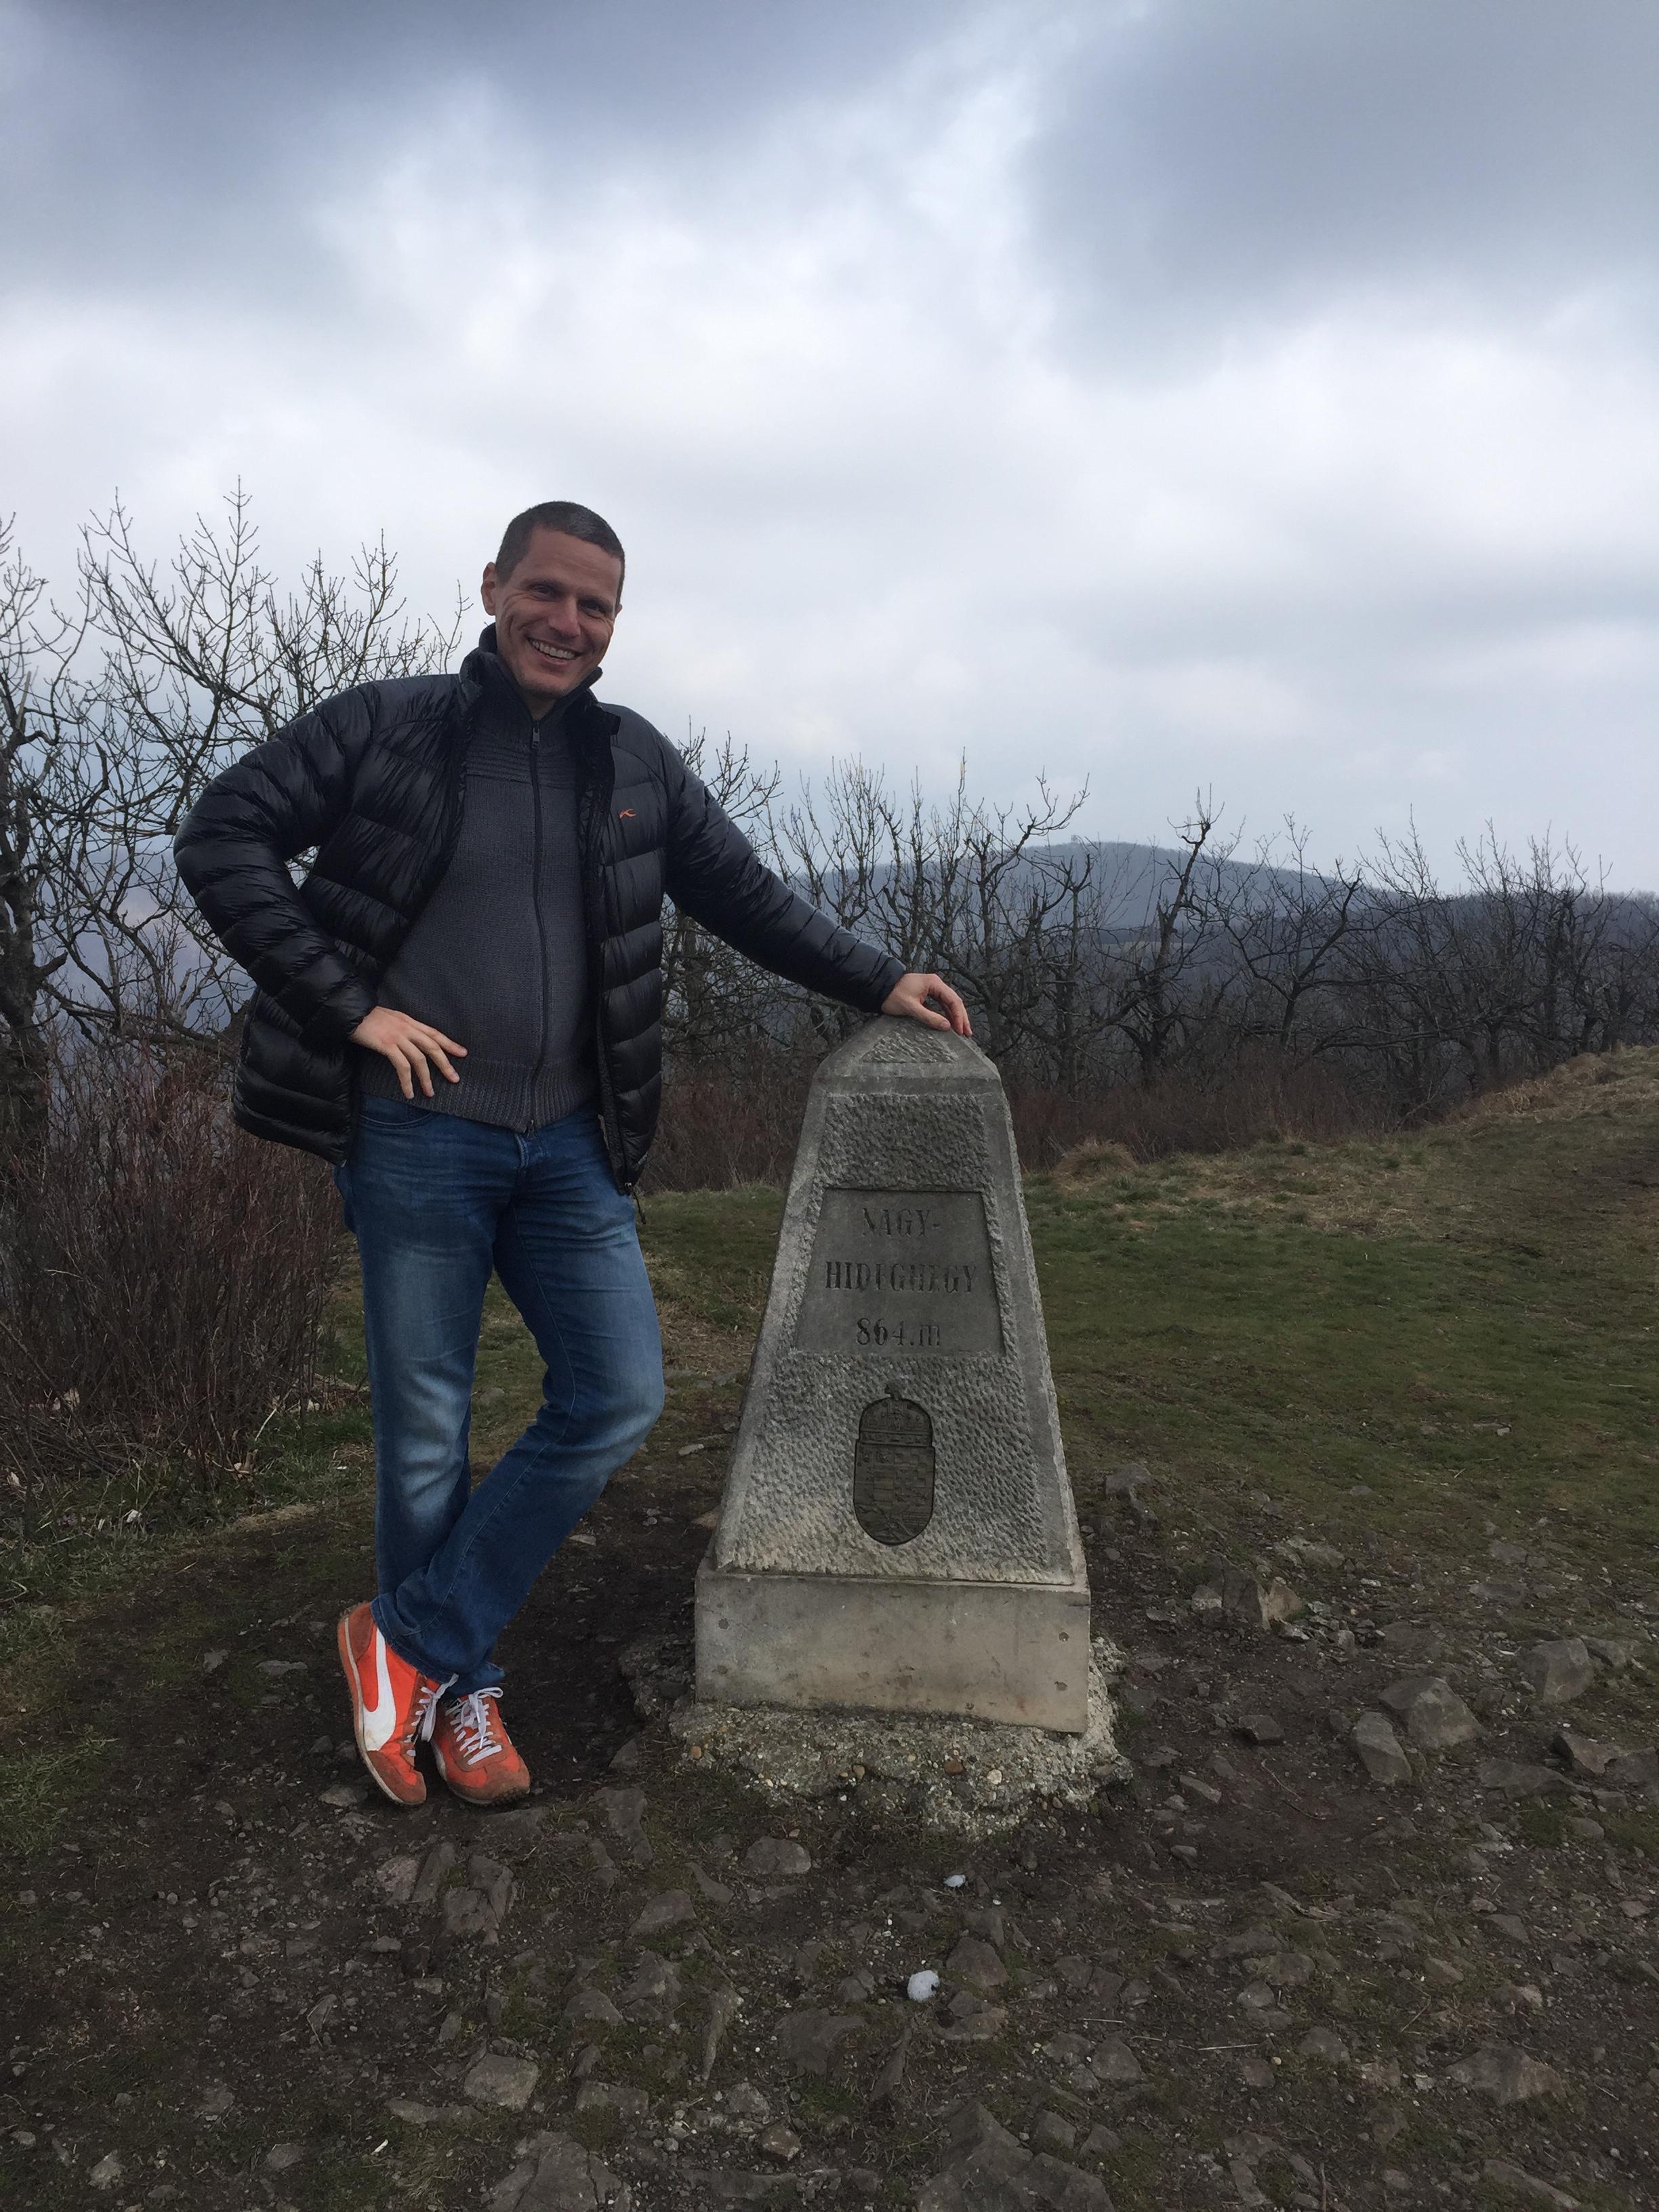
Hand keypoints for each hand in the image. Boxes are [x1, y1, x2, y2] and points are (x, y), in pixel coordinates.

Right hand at [349, 1006, 466, 1097]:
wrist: (349, 1011)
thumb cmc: (366, 1017)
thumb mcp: (389, 1019)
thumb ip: (402, 1028)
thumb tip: (410, 1040)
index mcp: (408, 1021)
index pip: (434, 1033)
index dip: (450, 1044)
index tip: (463, 1054)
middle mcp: (407, 1028)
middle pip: (432, 1046)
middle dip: (445, 1064)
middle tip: (454, 1079)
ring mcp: (397, 1036)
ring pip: (420, 1059)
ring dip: (426, 1078)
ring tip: (430, 1092)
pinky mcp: (386, 1045)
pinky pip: (402, 1066)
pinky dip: (407, 1081)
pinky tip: (409, 1092)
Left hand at [881, 972, 971, 1036]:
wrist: (879, 987)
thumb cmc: (893, 994)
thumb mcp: (911, 1007)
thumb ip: (929, 1017)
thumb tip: (947, 1026)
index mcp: (934, 983)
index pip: (953, 1000)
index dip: (959, 1016)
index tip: (960, 1030)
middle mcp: (936, 984)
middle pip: (954, 1001)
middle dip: (962, 1017)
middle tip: (967, 1033)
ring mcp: (932, 989)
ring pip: (949, 1004)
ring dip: (956, 1017)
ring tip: (962, 1031)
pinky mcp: (927, 994)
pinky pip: (941, 1005)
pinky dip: (947, 1014)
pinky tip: (950, 1024)